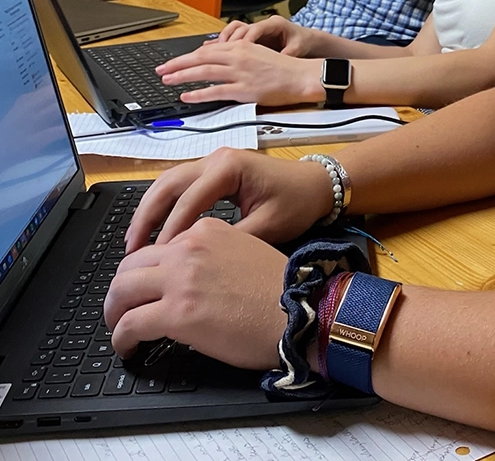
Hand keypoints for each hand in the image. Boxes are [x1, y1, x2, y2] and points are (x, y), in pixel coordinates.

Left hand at [106, 217, 286, 368]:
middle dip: (120, 289)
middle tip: (120, 308)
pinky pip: (129, 324)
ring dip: (114, 312)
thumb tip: (189, 278)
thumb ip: (212, 254)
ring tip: (118, 328)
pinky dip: (120, 338)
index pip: (158, 246)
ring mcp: (180, 280)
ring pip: (121, 291)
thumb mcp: (245, 249)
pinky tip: (127, 347)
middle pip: (131, 265)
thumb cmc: (279, 289)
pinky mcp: (176, 313)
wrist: (298, 310)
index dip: (145, 271)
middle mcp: (189, 248)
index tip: (145, 288)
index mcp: (206, 230)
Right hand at [124, 147, 335, 251]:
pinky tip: (154, 231)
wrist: (317, 185)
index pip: (188, 200)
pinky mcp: (214, 171)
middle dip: (146, 217)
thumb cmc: (297, 203)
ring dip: (149, 210)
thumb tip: (196, 264)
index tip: (154, 260)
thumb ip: (231, 242)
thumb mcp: (268, 227)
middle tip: (130, 250)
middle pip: (167, 184)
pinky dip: (163, 207)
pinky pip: (180, 186)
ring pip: (168, 182)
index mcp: (229, 168)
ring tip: (134, 243)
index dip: (169, 231)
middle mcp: (216, 159)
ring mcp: (213, 161)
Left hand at [156, 40, 324, 105]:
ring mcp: (240, 73)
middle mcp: (238, 57)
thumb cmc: (283, 67)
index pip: (207, 49)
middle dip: (177, 64)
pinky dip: (199, 93)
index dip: (187, 56)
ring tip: (167, 80)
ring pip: (204, 72)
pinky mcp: (245, 89)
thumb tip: (219, 60)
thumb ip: (238, 55)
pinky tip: (187, 96)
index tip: (174, 61)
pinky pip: (216, 91)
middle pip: (201, 58)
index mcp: (241, 47)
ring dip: (182, 76)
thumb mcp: (258, 53)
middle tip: (161, 70)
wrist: (301, 76)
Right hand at [216, 16, 314, 55]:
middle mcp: (263, 25)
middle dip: (228, 40)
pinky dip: (223, 44)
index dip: (245, 40)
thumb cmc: (303, 43)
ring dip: (223, 41)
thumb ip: (287, 54)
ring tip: (212, 52)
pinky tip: (210, 51)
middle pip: (239, 28)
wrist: (308, 41)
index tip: (238, 50)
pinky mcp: (252, 39)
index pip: (255, 29)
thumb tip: (280, 62)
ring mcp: (256, 31)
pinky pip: (233, 38)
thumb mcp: (298, 49)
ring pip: (234, 31)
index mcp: (275, 24)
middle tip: (217, 52)